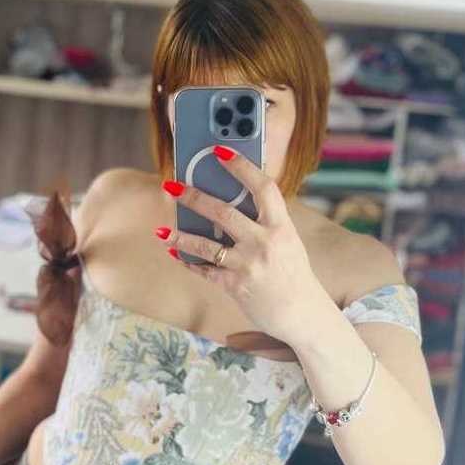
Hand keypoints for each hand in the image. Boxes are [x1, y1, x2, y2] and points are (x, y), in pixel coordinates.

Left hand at [157, 145, 314, 342]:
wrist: (302, 313)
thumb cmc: (293, 273)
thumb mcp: (287, 242)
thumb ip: (263, 224)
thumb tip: (226, 203)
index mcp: (281, 227)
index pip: (263, 188)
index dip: (241, 166)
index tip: (220, 150)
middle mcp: (264, 243)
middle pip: (223, 212)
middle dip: (194, 197)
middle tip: (172, 186)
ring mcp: (248, 266)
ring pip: (204, 245)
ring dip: (180, 237)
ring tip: (162, 231)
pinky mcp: (235, 286)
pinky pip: (205, 270)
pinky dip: (189, 262)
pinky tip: (175, 254)